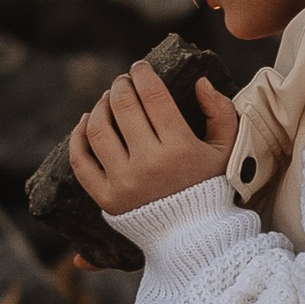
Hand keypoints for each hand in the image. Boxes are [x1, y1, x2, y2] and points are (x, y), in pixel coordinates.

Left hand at [67, 57, 240, 217]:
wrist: (193, 235)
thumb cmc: (209, 186)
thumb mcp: (226, 150)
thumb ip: (221, 111)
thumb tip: (201, 82)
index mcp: (179, 148)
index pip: (153, 96)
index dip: (143, 75)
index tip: (140, 68)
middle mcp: (149, 164)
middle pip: (123, 107)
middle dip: (121, 86)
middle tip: (123, 82)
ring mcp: (124, 182)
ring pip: (98, 129)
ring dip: (99, 106)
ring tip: (107, 100)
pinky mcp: (106, 198)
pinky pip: (81, 161)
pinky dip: (78, 137)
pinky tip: (85, 123)